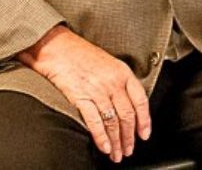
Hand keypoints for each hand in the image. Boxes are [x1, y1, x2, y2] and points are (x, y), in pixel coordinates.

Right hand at [18, 25, 150, 161]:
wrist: (56, 46)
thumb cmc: (79, 52)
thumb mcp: (107, 62)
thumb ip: (118, 81)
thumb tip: (126, 104)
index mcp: (122, 71)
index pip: (140, 100)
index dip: (144, 120)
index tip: (144, 134)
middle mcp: (113, 81)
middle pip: (127, 115)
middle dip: (129, 137)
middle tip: (128, 150)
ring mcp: (97, 90)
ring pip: (113, 122)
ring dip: (116, 142)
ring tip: (116, 154)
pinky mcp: (81, 97)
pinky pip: (95, 121)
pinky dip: (101, 137)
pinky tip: (104, 147)